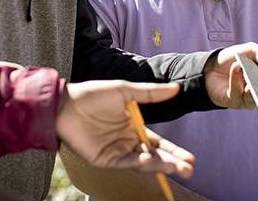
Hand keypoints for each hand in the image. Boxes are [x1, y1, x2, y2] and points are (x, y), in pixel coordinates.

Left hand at [56, 80, 194, 176]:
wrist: (66, 104)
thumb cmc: (94, 95)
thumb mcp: (125, 91)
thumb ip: (150, 93)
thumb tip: (176, 88)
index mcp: (134, 127)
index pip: (158, 143)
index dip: (174, 151)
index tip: (191, 158)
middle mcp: (128, 141)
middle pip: (154, 155)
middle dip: (172, 163)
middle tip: (189, 169)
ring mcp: (117, 151)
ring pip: (142, 161)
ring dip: (159, 165)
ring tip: (175, 167)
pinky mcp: (105, 159)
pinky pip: (125, 162)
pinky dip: (138, 163)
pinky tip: (150, 160)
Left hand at [204, 42, 257, 108]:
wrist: (212, 65)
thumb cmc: (236, 58)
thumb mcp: (252, 51)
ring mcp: (247, 100)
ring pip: (253, 98)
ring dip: (251, 84)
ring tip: (249, 73)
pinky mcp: (233, 102)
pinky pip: (237, 94)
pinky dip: (236, 80)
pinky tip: (236, 68)